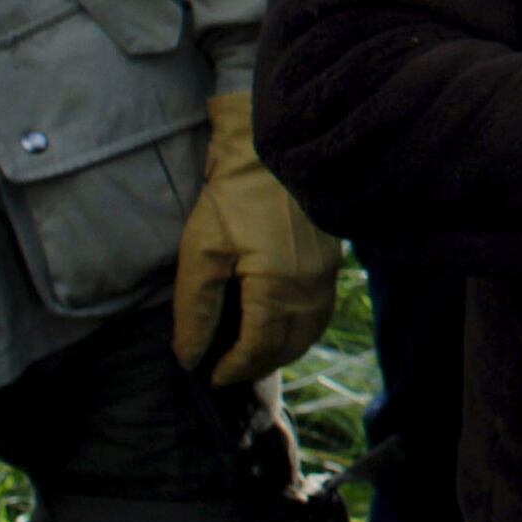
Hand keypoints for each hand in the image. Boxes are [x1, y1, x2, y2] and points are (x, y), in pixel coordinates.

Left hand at [173, 94, 343, 386]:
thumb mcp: (201, 250)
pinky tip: (277, 321)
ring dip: (283, 349)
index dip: (234, 368)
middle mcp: (310, 288)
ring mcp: (327, 274)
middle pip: (290, 346)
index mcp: (278, 289)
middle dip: (259, 364)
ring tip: (253, 352)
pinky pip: (320, 310)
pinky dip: (299, 328)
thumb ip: (195, 309)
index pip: (259, 348)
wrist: (275, 145)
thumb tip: (189, 356)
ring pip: (311, 331)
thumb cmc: (233, 195)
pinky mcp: (332, 259)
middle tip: (228, 369)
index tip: (210, 376)